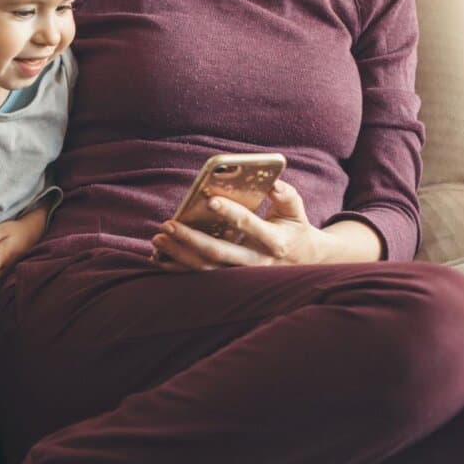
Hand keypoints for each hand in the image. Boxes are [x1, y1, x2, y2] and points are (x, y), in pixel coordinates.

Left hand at [150, 179, 329, 270]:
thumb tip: (270, 182)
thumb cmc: (295, 230)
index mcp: (275, 241)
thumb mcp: (296, 211)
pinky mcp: (230, 282)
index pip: (250, 225)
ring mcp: (242, 275)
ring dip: (179, 254)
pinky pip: (201, 277)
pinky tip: (159, 258)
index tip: (210, 200)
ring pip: (207, 268)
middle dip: (191, 238)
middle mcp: (257, 262)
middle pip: (220, 252)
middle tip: (167, 225)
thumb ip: (286, 195)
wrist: (306, 264)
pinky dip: (179, 269)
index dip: (232, 213)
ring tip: (157, 239)